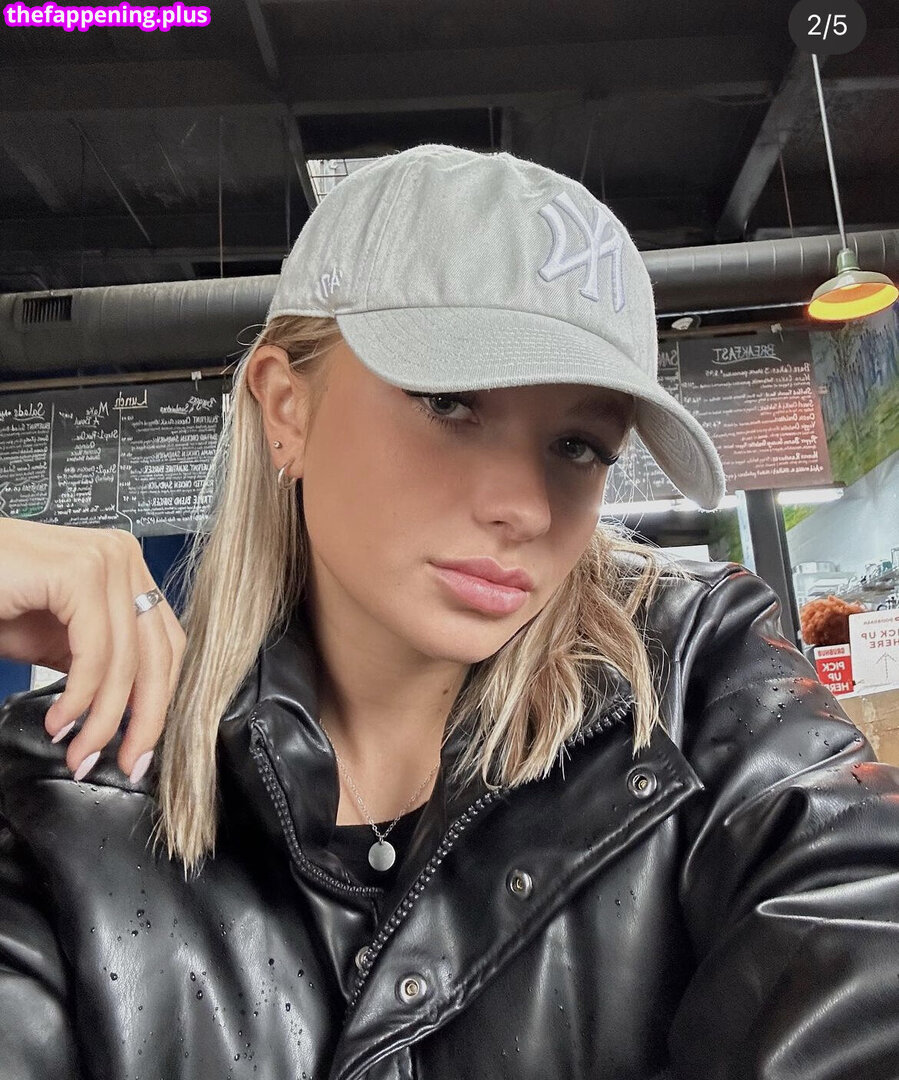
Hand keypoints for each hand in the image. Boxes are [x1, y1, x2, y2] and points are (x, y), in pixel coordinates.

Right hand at [0, 518, 185, 781]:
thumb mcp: (58, 639)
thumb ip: (99, 664)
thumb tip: (130, 711)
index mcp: (127, 570)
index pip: (167, 644)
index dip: (161, 701)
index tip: (142, 747)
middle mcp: (124, 557)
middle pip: (159, 653)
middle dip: (145, 720)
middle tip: (125, 762)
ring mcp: (105, 560)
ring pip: (127, 658)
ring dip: (104, 719)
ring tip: (80, 749)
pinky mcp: (79, 572)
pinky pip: (95, 651)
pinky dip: (81, 695)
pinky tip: (61, 719)